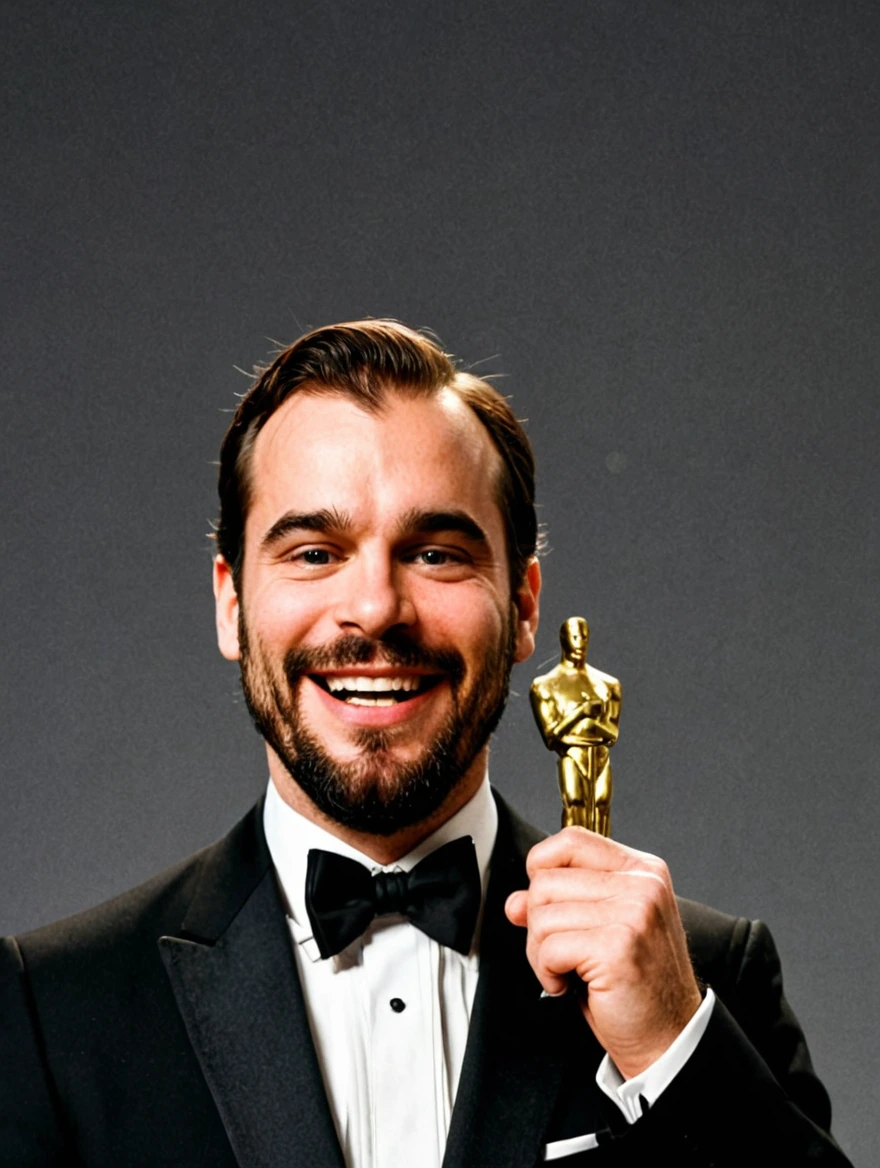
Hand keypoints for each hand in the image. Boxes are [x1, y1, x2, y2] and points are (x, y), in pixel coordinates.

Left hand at [505, 827, 702, 1078]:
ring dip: (540, 953)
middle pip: (546, 880)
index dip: (543, 869)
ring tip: (568, 972)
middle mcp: (642, 885)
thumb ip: (561, 904)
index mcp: (642, 870)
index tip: (547, 904)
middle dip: (538, 924)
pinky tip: (570, 986)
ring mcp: (633, 913)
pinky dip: (547, 973)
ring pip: (541, 914)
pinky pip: (549, 947)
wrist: (670, 1038)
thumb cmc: (635, 986)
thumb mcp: (599, 930)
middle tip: (562, 955)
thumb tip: (516, 901)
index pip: (572, 839)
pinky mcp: (618, 947)